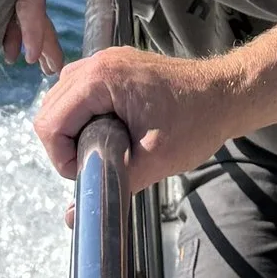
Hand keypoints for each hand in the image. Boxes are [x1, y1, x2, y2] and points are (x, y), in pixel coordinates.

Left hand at [6, 0, 94, 75]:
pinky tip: (33, 50)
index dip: (23, 25)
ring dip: (34, 41)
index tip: (27, 48)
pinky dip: (32, 30)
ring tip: (43, 63)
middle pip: (18, 8)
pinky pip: (29, 6)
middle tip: (31, 60)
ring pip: (22, 14)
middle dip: (23, 37)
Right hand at [33, 43, 244, 187]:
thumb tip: (72, 217)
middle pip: (50, 108)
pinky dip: (83, 113)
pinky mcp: (116, 66)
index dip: (60, 157)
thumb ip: (109, 185)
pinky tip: (106, 131)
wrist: (227, 94)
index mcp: (102, 79)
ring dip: (71, 128)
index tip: (86, 172)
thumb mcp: (153, 162)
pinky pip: (80, 89)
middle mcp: (98, 62)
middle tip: (93, 164)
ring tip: (100, 149)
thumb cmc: (196, 123)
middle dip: (63, 144)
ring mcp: (107, 60)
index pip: (50, 122)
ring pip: (62, 97)